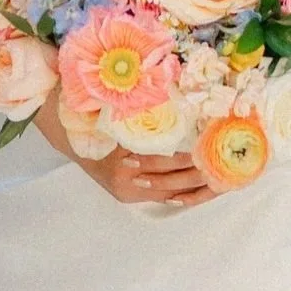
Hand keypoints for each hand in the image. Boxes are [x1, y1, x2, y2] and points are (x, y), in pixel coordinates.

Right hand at [30, 92, 218, 206]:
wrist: (74, 143)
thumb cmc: (96, 124)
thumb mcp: (117, 115)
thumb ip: (139, 112)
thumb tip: (168, 94)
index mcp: (121, 159)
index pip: (160, 161)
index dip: (184, 158)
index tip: (204, 151)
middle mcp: (124, 179)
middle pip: (167, 180)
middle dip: (194, 175)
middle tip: (217, 166)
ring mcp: (126, 190)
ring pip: (166, 192)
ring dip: (191, 187)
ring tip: (214, 180)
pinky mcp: (129, 196)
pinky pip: (159, 197)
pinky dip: (179, 193)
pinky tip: (197, 190)